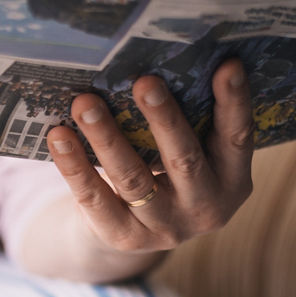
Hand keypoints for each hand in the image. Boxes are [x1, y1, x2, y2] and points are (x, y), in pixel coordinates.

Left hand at [45, 59, 253, 255]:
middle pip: (183, 160)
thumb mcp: (193, 153)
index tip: (227, 66)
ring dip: (107, 137)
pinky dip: (74, 165)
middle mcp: (205, 207)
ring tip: (85, 103)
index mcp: (231, 180)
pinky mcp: (123, 237)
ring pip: (133, 179)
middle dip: (164, 119)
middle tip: (144, 81)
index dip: (234, 103)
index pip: (236, 138)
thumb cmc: (168, 171)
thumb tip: (162, 59)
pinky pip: (94, 197)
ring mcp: (165, 227)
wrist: (138, 231)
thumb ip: (190, 121)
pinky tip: (58, 136)